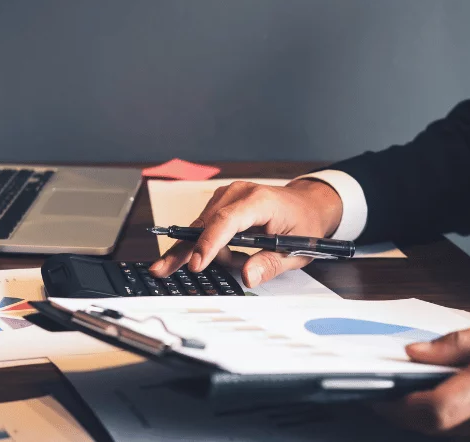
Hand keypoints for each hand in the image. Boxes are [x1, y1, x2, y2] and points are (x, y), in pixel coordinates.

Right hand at [149, 179, 342, 286]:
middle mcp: (238, 193)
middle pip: (204, 224)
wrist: (306, 204)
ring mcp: (227, 195)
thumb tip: (248, 277)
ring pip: (201, 228)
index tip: (196, 265)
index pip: (227, 221)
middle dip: (188, 251)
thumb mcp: (296, 251)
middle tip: (162, 270)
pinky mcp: (220, 202)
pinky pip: (206, 227)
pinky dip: (212, 245)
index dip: (209, 244)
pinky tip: (229, 252)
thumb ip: (270, 264)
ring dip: (211, 251)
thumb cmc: (303, 224)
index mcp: (260, 201)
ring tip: (238, 260)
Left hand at [379, 318, 469, 440]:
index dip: (399, 406)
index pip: (435, 407)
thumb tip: (416, 353)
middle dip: (408, 415)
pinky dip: (463, 427)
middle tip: (392, 399)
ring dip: (434, 420)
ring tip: (427, 396)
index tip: (380, 397)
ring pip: (456, 436)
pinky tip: (463, 409)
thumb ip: (461, 344)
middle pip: (438, 427)